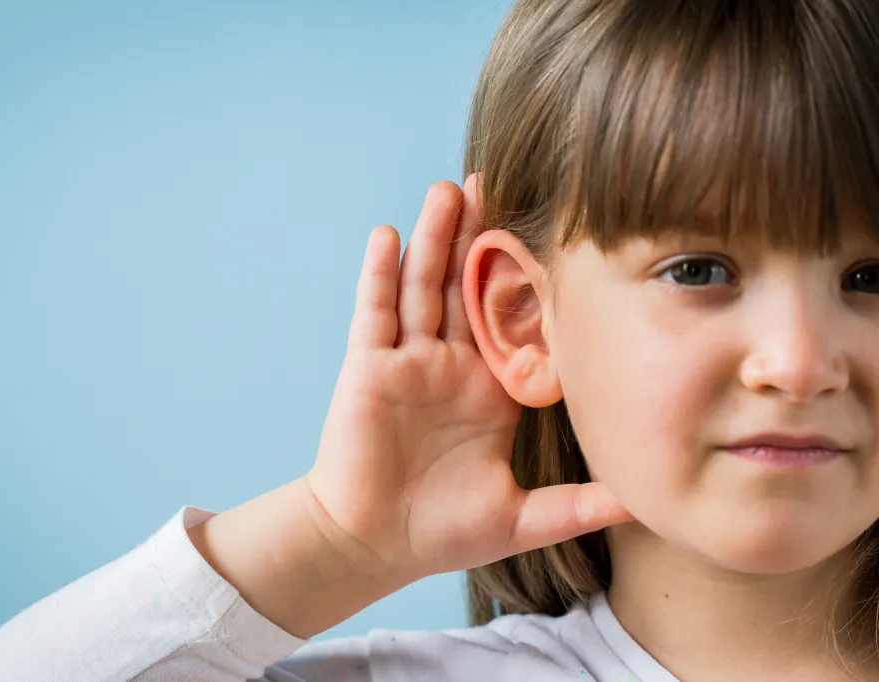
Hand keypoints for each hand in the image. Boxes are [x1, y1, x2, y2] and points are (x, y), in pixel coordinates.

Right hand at [304, 174, 632, 584]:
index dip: (530, 279)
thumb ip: (583, 504)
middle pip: (465, 286)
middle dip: (478, 236)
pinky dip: (380, 274)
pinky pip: (374, 314)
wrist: (373, 547)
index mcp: (488, 391)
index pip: (513, 320)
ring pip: (422, 286)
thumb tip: (649, 500)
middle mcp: (448, 366)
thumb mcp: (525, 517)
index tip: (555, 233)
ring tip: (449, 188)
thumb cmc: (441, 532)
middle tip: (496, 181)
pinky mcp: (369, 370)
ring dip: (433, 238)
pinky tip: (389, 234)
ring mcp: (407, 362)